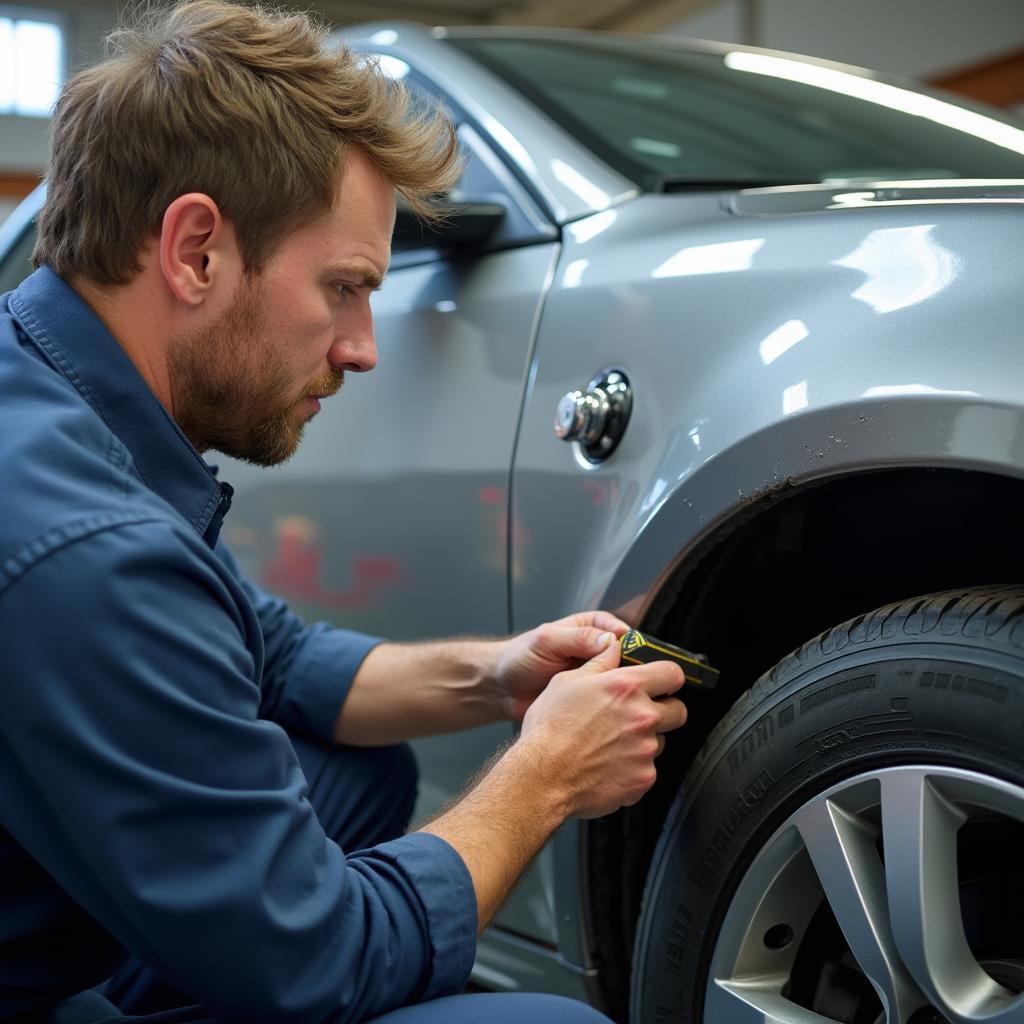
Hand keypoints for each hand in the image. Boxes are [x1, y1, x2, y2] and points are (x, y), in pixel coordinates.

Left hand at [494, 610, 631, 722]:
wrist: (501, 690)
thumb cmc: (517, 659)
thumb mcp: (546, 641)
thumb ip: (577, 638)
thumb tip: (609, 639)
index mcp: (585, 628)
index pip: (614, 627)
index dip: (625, 637)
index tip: (630, 648)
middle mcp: (591, 650)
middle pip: (622, 653)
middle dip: (628, 664)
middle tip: (633, 673)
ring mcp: (591, 674)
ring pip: (617, 677)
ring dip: (621, 684)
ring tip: (623, 691)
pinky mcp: (589, 698)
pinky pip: (607, 698)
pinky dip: (611, 702)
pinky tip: (612, 706)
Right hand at [519, 636, 686, 818]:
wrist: (542, 776)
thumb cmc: (549, 729)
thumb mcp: (566, 681)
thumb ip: (599, 662)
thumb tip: (613, 647)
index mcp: (626, 687)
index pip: (673, 673)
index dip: (668, 677)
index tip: (662, 684)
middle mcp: (643, 717)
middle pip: (678, 710)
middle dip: (663, 711)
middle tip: (638, 715)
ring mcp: (646, 750)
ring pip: (660, 741)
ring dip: (644, 741)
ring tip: (612, 744)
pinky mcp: (644, 779)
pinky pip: (648, 769)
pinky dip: (633, 768)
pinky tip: (608, 766)